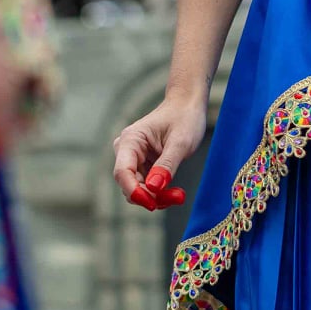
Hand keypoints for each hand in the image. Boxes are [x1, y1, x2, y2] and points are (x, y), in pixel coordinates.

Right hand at [113, 93, 205, 209]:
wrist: (187, 105)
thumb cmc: (184, 117)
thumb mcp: (181, 142)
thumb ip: (167, 164)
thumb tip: (153, 188)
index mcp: (130, 140)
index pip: (122, 172)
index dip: (134, 191)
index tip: (152, 204)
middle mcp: (127, 150)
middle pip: (130, 184)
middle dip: (151, 196)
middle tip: (178, 197)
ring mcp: (134, 159)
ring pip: (139, 189)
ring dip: (158, 197)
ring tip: (180, 195)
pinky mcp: (144, 166)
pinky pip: (147, 186)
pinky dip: (161, 193)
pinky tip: (176, 192)